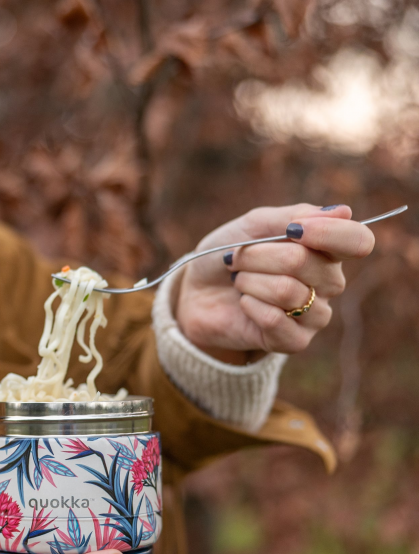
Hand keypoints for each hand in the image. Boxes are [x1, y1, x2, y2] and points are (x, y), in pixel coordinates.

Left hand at [175, 204, 374, 364]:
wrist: (197, 292)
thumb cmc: (228, 254)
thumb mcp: (253, 225)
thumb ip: (294, 216)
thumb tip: (344, 212)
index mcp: (326, 249)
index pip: (356, 241)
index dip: (328, 233)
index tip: (291, 230)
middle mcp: (329, 283)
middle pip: (305, 262)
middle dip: (258, 255)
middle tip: (238, 258)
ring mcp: (314, 315)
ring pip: (286, 291)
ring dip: (249, 281)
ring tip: (239, 281)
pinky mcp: (295, 341)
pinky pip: (276, 321)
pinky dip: (250, 306)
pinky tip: (244, 303)